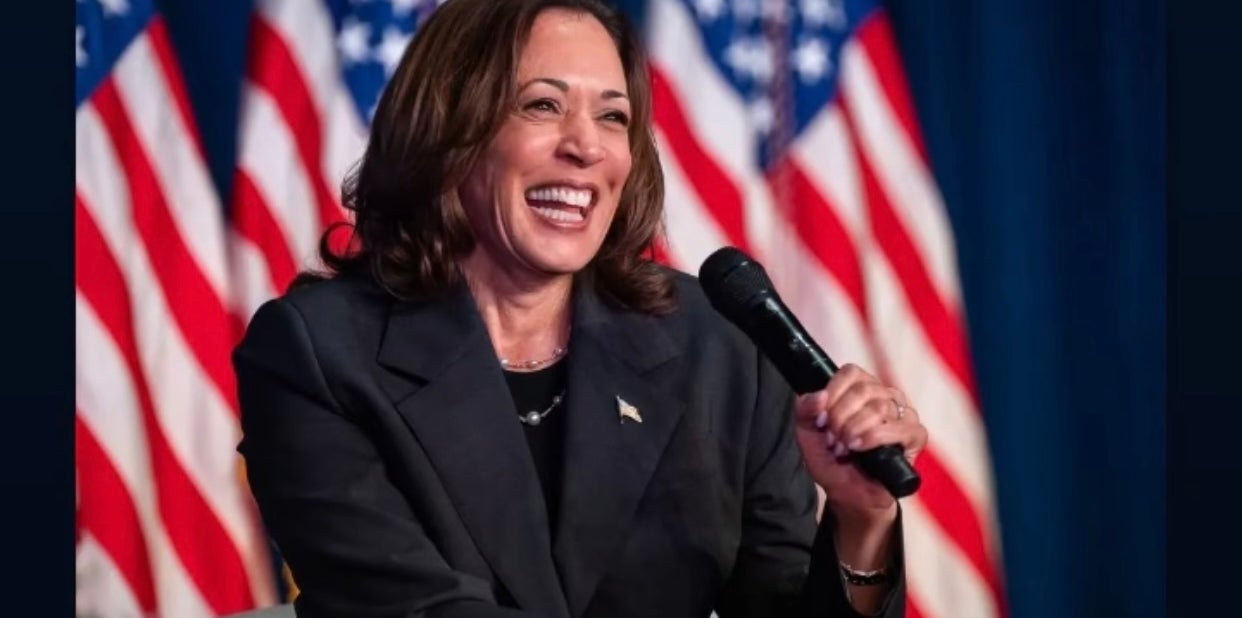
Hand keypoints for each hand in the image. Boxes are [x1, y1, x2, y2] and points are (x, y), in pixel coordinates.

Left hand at [793, 364, 927, 526]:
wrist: (847, 493)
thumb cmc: (831, 460)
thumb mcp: (807, 432)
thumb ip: (804, 409)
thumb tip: (819, 395)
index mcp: (862, 388)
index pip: (851, 372)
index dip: (833, 393)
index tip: (821, 419)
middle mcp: (886, 396)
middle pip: (863, 391)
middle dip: (840, 418)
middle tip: (833, 440)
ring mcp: (904, 414)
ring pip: (879, 408)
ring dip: (854, 430)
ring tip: (845, 448)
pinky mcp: (916, 436)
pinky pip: (900, 429)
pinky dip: (874, 439)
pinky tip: (860, 449)